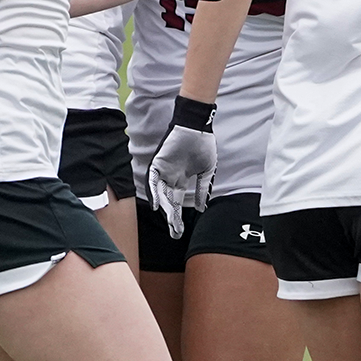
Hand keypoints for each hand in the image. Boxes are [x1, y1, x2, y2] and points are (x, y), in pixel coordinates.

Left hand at [146, 96, 217, 237]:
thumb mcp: (207, 172)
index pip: (177, 202)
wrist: (197, 127)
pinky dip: (155, 193)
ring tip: (170, 223)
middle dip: (172, 218)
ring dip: (165, 208)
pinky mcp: (159, 163)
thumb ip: (202, 190)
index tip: (180, 231)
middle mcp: (171, 178)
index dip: (178, 216)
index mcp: (181, 179)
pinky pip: (153, 180)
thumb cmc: (203, 146)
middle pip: (169, 202)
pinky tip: (157, 205)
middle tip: (176, 233)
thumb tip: (201, 208)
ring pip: (161, 194)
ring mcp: (164, 171)